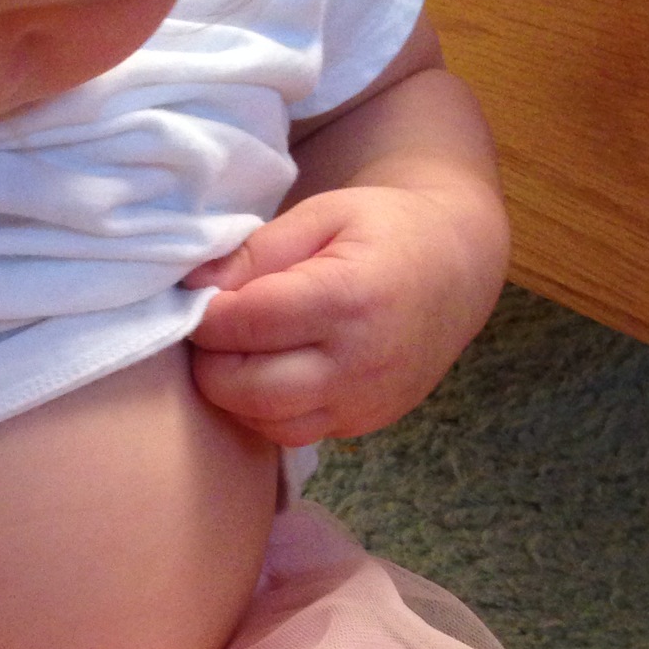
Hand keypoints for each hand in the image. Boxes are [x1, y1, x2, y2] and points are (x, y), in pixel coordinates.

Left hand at [183, 182, 506, 443]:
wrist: (455, 268)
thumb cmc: (383, 231)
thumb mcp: (322, 215)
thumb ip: (256, 251)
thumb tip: (193, 286)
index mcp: (349, 297)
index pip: (244, 323)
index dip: (206, 313)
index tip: (201, 297)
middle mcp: (359, 361)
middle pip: (244, 385)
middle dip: (210, 358)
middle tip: (211, 328)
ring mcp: (363, 401)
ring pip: (262, 420)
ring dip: (231, 391)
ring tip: (236, 349)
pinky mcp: (363, 424)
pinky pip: (290, 434)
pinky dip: (262, 410)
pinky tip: (264, 372)